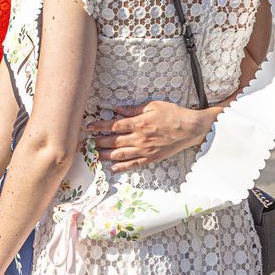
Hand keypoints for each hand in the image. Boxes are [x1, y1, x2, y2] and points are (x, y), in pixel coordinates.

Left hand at [86, 101, 210, 171]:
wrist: (191, 129)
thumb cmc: (173, 114)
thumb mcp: (153, 106)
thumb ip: (134, 109)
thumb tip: (117, 109)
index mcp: (139, 123)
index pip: (114, 125)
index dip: (99, 126)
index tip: (88, 127)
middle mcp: (139, 138)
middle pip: (113, 141)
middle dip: (97, 142)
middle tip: (84, 144)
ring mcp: (145, 150)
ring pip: (120, 154)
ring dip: (104, 155)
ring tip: (92, 155)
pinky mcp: (151, 158)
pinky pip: (133, 164)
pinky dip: (122, 167)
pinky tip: (112, 168)